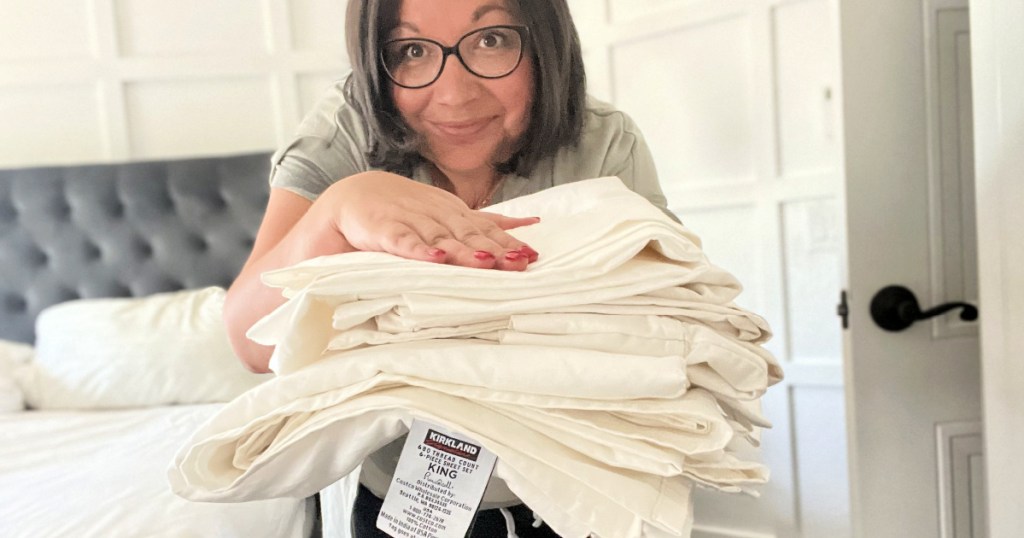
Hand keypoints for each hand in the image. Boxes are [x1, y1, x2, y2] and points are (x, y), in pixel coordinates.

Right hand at [316, 171, 539, 270]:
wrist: (345, 200)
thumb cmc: (400, 213)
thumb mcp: (444, 216)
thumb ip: (482, 223)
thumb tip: (527, 225)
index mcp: (450, 211)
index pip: (483, 227)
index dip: (506, 241)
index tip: (530, 256)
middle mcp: (433, 213)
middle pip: (468, 233)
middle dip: (494, 248)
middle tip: (517, 262)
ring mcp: (408, 220)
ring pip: (440, 238)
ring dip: (463, 250)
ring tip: (485, 262)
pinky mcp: (381, 230)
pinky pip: (403, 241)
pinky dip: (419, 250)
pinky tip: (435, 259)